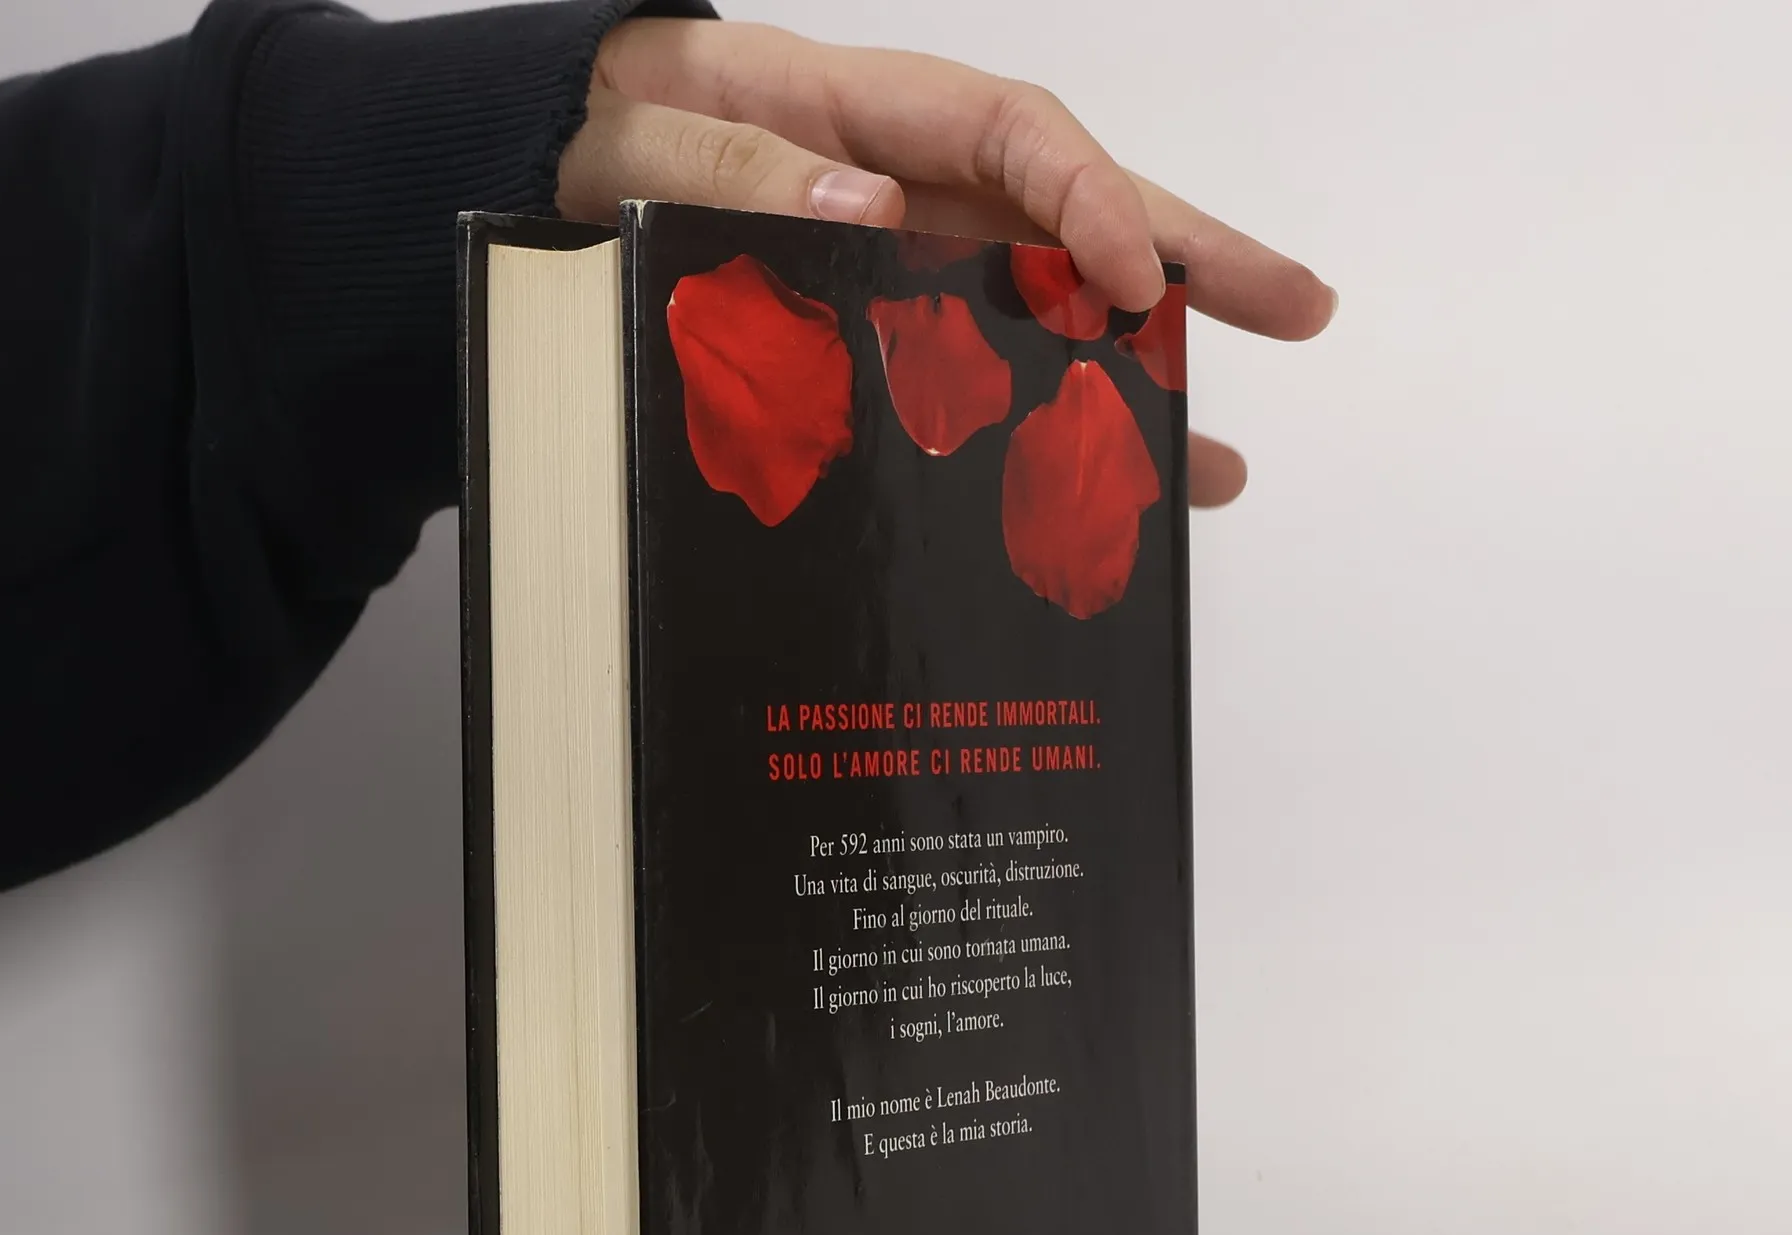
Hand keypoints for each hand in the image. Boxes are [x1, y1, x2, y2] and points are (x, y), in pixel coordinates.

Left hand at [557, 19, 1335, 506]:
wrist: (549, 176)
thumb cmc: (596, 135)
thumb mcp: (638, 137)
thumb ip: (733, 170)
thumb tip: (868, 209)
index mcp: (870, 115)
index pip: (1018, 139)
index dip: (1091, 201)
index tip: (1135, 275)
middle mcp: (915, 191)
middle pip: (1078, 219)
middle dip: (1192, 264)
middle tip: (1302, 309)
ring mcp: (910, 272)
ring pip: (1047, 322)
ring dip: (1133, 390)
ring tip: (1212, 474)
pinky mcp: (886, 343)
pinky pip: (979, 388)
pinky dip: (1033, 438)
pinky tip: (1086, 502)